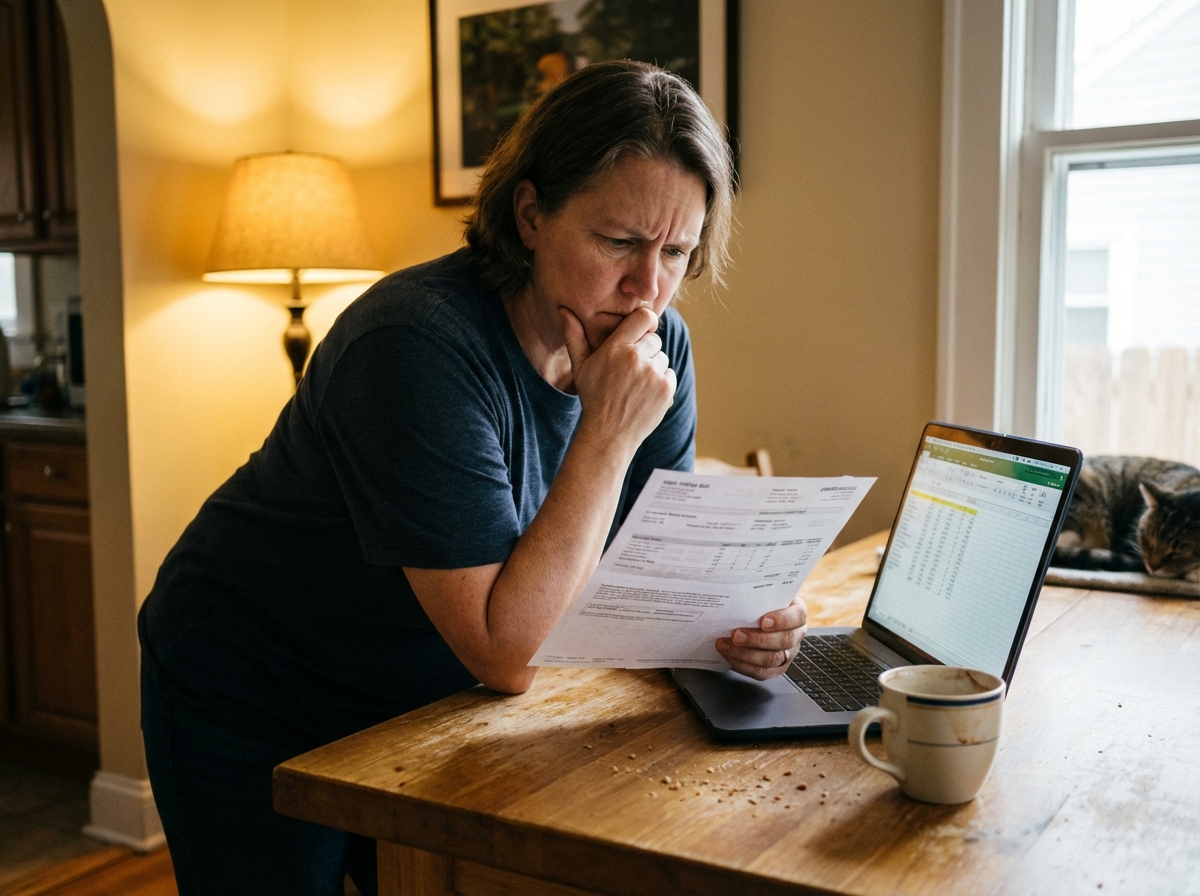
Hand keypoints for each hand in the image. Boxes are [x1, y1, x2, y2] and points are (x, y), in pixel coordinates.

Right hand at [560, 306, 675, 454]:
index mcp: (616, 348)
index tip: (640, 331)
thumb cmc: (593, 397)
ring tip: (635, 384)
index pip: (645, 317)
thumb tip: (564, 310)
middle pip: (654, 339)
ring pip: (662, 358)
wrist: (609, 434)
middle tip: (630, 368)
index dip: (645, 322)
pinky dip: (661, 382)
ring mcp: (654, 375)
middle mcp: (637, 359)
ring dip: (653, 367)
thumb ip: (574, 336)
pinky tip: (644, 394)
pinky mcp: (666, 389)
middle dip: (645, 349)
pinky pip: (669, 374)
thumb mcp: (580, 366)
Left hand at [716, 595, 807, 680]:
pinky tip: (728, 656)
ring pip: (772, 659)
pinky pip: (761, 672)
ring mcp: (788, 654)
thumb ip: (755, 592)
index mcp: (797, 613)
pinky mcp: (776, 669)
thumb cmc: (759, 603)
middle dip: (757, 639)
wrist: (755, 617)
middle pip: (784, 641)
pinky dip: (743, 665)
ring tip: (725, 645)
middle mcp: (796, 635)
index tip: (763, 621)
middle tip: (735, 635)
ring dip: (745, 654)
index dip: (782, 620)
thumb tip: (737, 584)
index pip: (797, 616)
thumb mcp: (762, 594)